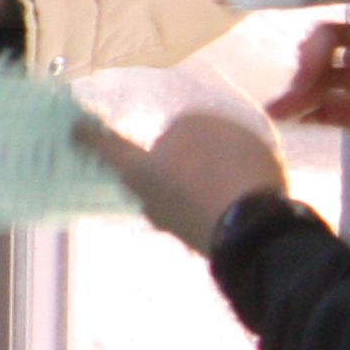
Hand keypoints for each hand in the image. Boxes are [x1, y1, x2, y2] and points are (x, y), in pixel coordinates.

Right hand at [85, 106, 290, 255]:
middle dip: (185, 181)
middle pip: (193, 156)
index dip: (155, 175)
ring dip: (210, 190)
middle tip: (182, 214)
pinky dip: (238, 196)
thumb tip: (73, 124)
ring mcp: (256, 147)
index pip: (162, 146)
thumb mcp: (137, 175)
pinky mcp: (276, 170)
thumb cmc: (186, 199)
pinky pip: (246, 180)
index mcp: (190, 120)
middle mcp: (226, 123)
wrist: (249, 229)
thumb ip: (106, 148)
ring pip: (219, 169)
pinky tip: (233, 218)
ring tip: (208, 221)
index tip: (159, 200)